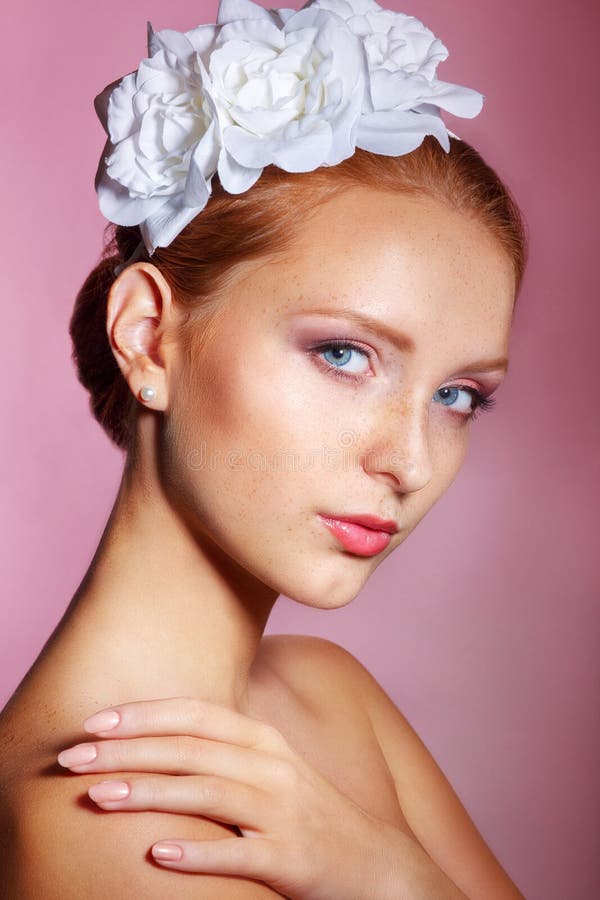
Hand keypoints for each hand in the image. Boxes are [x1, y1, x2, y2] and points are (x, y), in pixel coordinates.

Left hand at [56, 695, 403, 899]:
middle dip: (127, 750)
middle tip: (72, 757)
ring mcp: (281, 811)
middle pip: (190, 750)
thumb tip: (154, 740)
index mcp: (262, 739)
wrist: (373, 861)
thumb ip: (222, 750)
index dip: (143, 714)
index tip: (94, 721)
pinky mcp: (288, 858)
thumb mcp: (269, 767)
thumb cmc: (306, 811)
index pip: (195, 714)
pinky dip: (198, 852)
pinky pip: (238, 853)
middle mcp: (271, 766)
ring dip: (149, 793)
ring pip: (207, 793)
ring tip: (99, 796)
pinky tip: (159, 856)